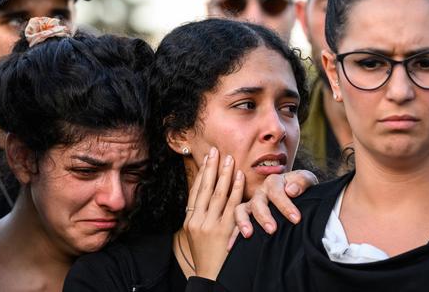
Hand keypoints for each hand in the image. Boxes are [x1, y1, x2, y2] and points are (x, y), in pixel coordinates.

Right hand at [184, 147, 243, 279]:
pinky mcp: (223, 231)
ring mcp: (209, 225)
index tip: (207, 158)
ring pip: (217, 194)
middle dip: (211, 167)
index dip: (202, 173)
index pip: (196, 191)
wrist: (210, 278)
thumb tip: (207, 199)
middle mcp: (197, 220)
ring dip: (224, 174)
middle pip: (205, 188)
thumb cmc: (206, 257)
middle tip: (217, 150)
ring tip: (229, 158)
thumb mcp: (197, 236)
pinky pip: (231, 206)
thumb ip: (201, 217)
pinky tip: (239, 177)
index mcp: (189, 220)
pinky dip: (235, 190)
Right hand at [233, 170, 316, 238]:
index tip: (296, 219)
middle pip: (257, 202)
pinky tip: (231, 247)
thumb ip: (301, 181)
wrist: (296, 193)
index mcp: (273, 182)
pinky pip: (236, 224)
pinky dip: (233, 235)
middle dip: (264, 216)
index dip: (285, 206)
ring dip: (243, 222)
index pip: (276, 192)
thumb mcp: (305, 180)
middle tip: (272, 229)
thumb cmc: (300, 187)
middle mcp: (260, 193)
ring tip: (248, 234)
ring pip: (241, 210)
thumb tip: (291, 190)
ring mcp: (251, 204)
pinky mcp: (247, 216)